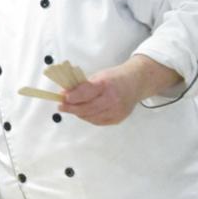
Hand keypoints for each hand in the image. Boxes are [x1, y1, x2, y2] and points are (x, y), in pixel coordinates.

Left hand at [59, 55, 181, 125]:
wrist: (136, 83)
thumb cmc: (115, 78)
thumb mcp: (98, 76)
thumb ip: (82, 86)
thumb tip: (64, 93)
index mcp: (106, 84)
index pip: (86, 92)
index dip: (73, 97)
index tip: (62, 98)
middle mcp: (113, 99)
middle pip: (87, 108)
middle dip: (71, 108)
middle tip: (61, 107)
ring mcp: (116, 110)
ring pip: (91, 117)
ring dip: (78, 113)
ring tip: (72, 108)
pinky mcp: (118, 119)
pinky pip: (97, 121)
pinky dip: (88, 117)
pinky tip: (84, 112)